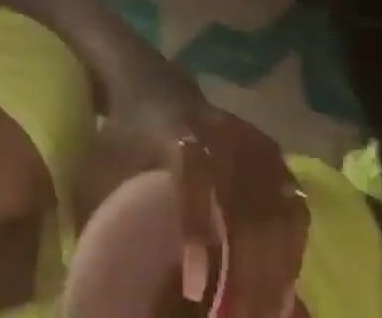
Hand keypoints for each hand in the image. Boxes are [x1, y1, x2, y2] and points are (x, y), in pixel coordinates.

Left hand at [80, 102, 308, 317]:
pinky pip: (294, 209)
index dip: (198, 229)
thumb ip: (100, 216)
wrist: (155, 85)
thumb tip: (87, 283)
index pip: (196, 177)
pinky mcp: (274, 158)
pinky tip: (282, 293)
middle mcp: (223, 136)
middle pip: (247, 204)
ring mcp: (255, 145)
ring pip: (279, 210)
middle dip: (247, 270)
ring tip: (264, 316)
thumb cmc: (121, 135)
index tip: (196, 285)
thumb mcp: (99, 164)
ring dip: (275, 270)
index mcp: (177, 132)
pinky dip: (291, 253)